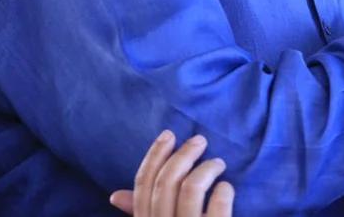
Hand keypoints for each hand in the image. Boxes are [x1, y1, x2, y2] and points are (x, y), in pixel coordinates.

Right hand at [109, 131, 233, 216]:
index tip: (169, 135)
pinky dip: (224, 193)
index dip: (154, 156)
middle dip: (183, 155)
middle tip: (200, 141)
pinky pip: (218, 209)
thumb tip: (115, 194)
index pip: (142, 186)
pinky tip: (227, 188)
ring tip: (219, 163)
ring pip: (191, 189)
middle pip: (166, 183)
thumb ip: (140, 214)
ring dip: (207, 169)